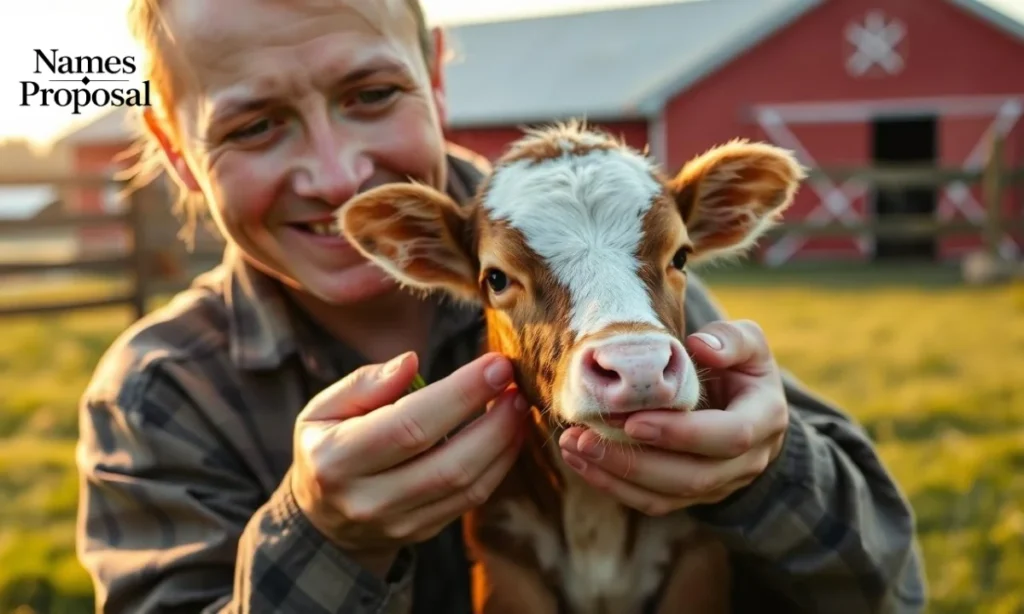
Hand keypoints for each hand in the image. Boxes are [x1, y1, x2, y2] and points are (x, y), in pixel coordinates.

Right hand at [291, 351, 528, 570]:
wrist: (322, 519)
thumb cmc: (326, 446)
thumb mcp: (323, 408)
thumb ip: (364, 383)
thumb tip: (411, 361)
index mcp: (337, 460)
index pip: (409, 425)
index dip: (460, 394)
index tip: (495, 365)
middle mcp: (368, 499)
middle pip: (448, 463)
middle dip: (494, 421)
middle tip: (516, 384)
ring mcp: (398, 523)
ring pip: (467, 486)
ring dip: (503, 443)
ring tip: (518, 406)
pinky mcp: (423, 532)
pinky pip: (471, 500)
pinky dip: (499, 465)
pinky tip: (509, 435)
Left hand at [558, 320, 788, 516]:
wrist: (744, 406)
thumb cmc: (740, 367)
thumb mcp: (748, 343)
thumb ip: (731, 339)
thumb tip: (701, 347)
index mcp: (764, 419)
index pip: (729, 437)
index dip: (682, 433)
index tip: (633, 421)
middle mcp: (746, 462)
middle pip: (692, 477)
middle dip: (635, 462)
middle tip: (585, 437)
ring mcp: (718, 485)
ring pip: (667, 497)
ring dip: (615, 476)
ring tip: (573, 446)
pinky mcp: (690, 496)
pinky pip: (652, 502)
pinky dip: (613, 486)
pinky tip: (581, 461)